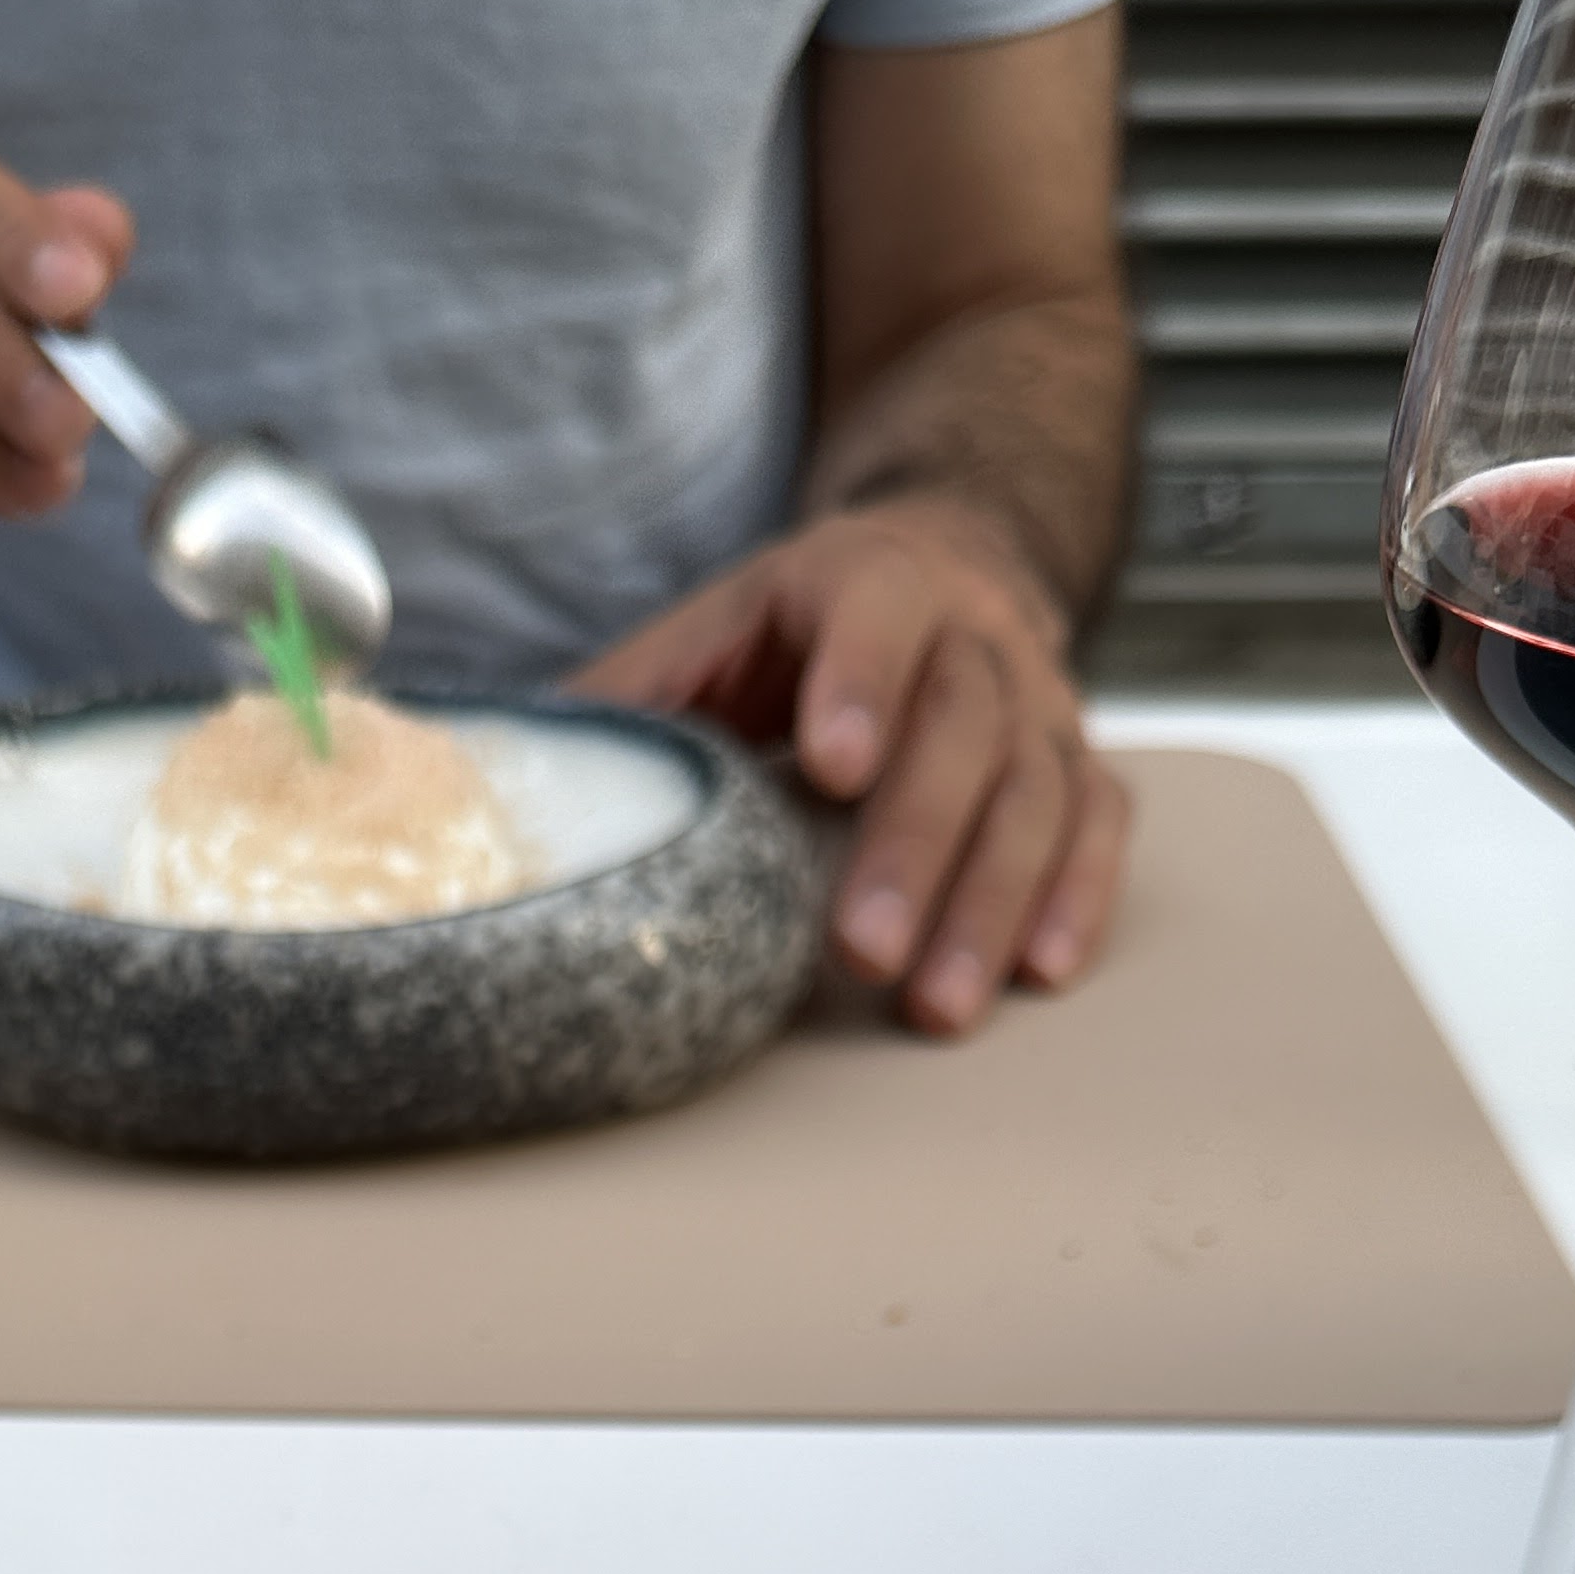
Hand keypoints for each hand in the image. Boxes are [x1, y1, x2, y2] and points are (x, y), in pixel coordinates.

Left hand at [573, 498, 1129, 1034]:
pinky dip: (1078, 895)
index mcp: (864, 578)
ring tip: (937, 1007)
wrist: (936, 566)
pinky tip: (1041, 973)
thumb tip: (478, 780)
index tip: (835, 766)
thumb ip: (624, 704)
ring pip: (1037, 787)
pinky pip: (1096, 820)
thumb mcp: (703, 637)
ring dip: (992, 901)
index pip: (875, 613)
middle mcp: (971, 627)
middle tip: (861, 955)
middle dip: (914, 845)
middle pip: (964, 723)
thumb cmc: (793, 633)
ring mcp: (1037, 695)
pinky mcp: (1074, 758)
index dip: (861, 682)